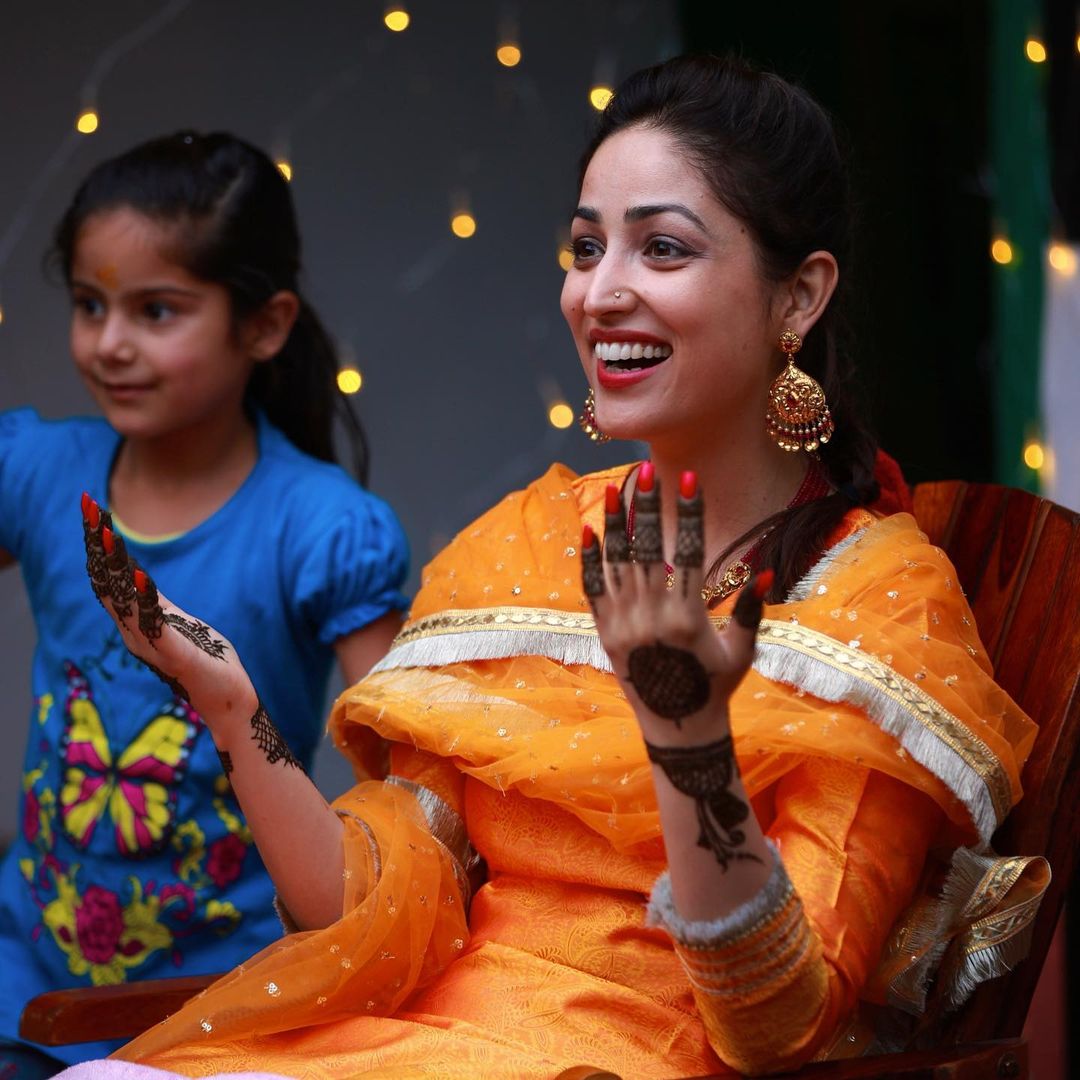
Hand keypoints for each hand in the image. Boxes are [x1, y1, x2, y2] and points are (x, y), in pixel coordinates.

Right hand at [80, 493, 257, 739]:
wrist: (229, 699)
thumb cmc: (206, 660)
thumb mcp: (177, 622)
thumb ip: (154, 604)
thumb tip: (136, 576)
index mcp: (137, 624)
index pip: (110, 579)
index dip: (99, 544)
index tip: (92, 509)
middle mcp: (135, 634)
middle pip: (107, 583)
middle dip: (97, 544)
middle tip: (88, 507)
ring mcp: (152, 645)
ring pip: (123, 600)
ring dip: (115, 564)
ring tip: (106, 532)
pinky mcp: (175, 655)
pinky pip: (154, 624)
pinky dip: (146, 598)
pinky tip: (140, 576)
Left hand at [581, 466, 771, 744]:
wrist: (678, 727)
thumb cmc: (716, 687)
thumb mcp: (741, 651)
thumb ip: (751, 612)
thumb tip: (764, 574)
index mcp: (687, 619)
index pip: (686, 551)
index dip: (687, 512)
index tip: (688, 478)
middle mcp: (651, 618)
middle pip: (645, 549)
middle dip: (646, 506)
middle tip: (647, 471)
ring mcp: (623, 625)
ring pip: (615, 564)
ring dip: (615, 523)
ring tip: (616, 488)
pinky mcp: (604, 634)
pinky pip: (592, 590)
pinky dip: (590, 559)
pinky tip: (589, 529)